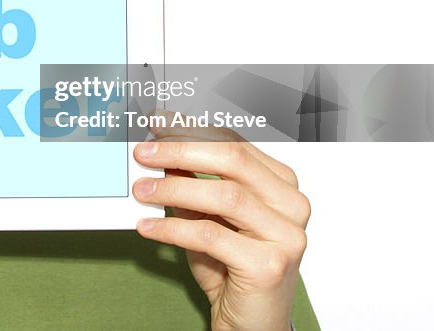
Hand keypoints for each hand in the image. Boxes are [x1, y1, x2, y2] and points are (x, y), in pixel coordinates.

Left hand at [132, 116, 309, 330]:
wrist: (252, 324)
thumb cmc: (232, 268)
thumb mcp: (207, 216)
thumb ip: (192, 182)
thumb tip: (161, 148)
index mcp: (282, 184)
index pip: (235, 143)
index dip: (192, 130)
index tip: (157, 123)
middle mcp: (292, 205)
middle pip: (233, 160)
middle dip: (181, 150)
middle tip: (143, 153)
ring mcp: (286, 236)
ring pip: (224, 196)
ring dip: (174, 188)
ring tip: (141, 189)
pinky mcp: (270, 265)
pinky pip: (211, 236)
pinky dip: (174, 227)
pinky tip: (148, 226)